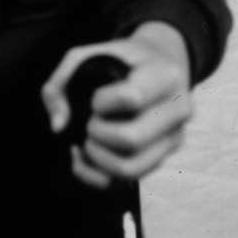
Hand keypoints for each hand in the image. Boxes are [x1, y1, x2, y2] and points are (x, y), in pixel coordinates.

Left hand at [42, 22, 194, 189]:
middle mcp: (178, 111)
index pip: (132, 98)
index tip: (96, 97)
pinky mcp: (161, 159)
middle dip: (97, 133)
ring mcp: (172, 139)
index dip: (102, 101)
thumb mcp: (89, 54)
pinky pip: (125, 182)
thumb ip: (61, 82)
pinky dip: (94, 176)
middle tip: (91, 120)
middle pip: (132, 139)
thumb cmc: (122, 58)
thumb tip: (59, 127)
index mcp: (165, 77)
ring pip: (130, 168)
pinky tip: (82, 156)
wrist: (161, 64)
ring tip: (88, 139)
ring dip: (96, 157)